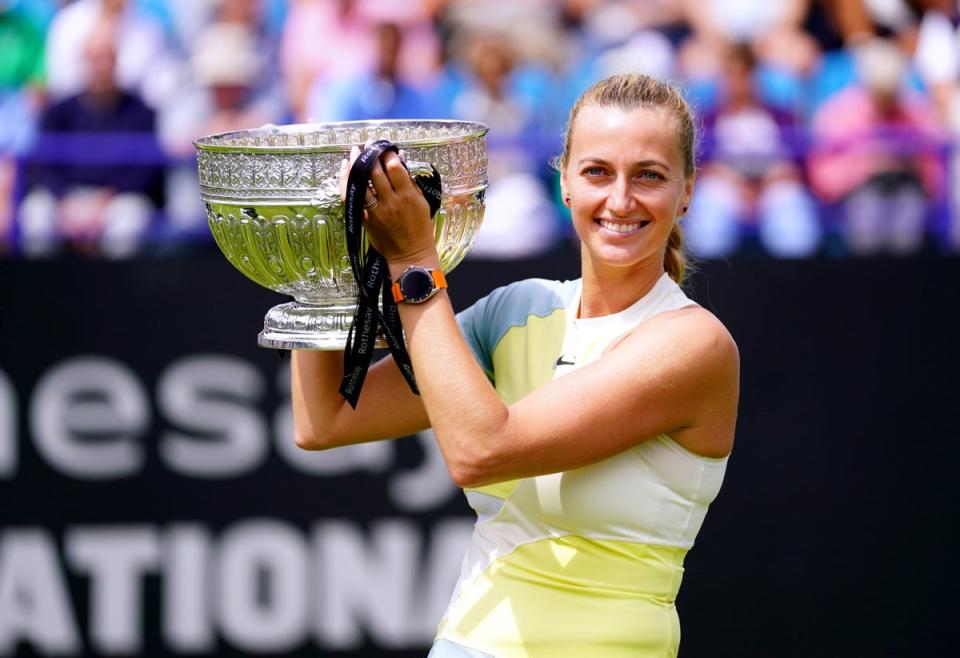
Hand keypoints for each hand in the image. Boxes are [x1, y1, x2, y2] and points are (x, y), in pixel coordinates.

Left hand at [340, 145, 436, 264]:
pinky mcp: (365, 219)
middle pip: (375, 172)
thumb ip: (411, 182)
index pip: (394, 168)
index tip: (385, 148)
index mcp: (408, 197)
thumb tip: (401, 160)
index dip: (388, 154)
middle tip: (368, 145)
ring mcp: (375, 211)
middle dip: (370, 155)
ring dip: (355, 164)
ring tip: (355, 152)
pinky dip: (345, 182)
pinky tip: (345, 170)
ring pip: (360, 183)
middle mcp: (390, 202)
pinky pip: (351, 198)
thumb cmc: (420, 229)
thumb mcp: (422, 203)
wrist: (410, 255)